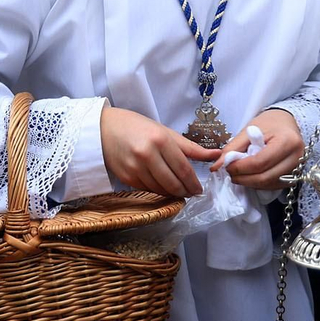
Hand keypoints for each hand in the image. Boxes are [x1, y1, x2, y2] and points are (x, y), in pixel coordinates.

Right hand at [99, 105, 219, 197]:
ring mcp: (135, 167)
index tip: (199, 189)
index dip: (193, 182)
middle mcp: (147, 154)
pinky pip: (148, 189)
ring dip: (172, 193)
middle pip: (173, 183)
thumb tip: (216, 154)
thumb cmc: (137, 127)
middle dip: (185, 191)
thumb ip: (190, 147)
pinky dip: (158, 191)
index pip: (183, 168)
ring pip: (160, 189)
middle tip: (191, 193)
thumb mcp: (165, 132)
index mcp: (160, 140)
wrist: (103, 128)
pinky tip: (163, 188)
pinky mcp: (126, 177)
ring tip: (179, 191)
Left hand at [210, 110, 302, 189]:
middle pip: (265, 177)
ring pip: (269, 185)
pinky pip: (273, 186)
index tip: (227, 166)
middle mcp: (296, 157)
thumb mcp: (250, 129)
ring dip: (250, 183)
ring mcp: (297, 169)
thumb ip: (233, 147)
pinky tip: (250, 176)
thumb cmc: (270, 124)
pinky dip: (258, 184)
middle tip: (230, 173)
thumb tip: (217, 166)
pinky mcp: (294, 177)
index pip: (260, 162)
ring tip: (239, 174)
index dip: (240, 168)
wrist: (287, 124)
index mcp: (287, 141)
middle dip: (244, 178)